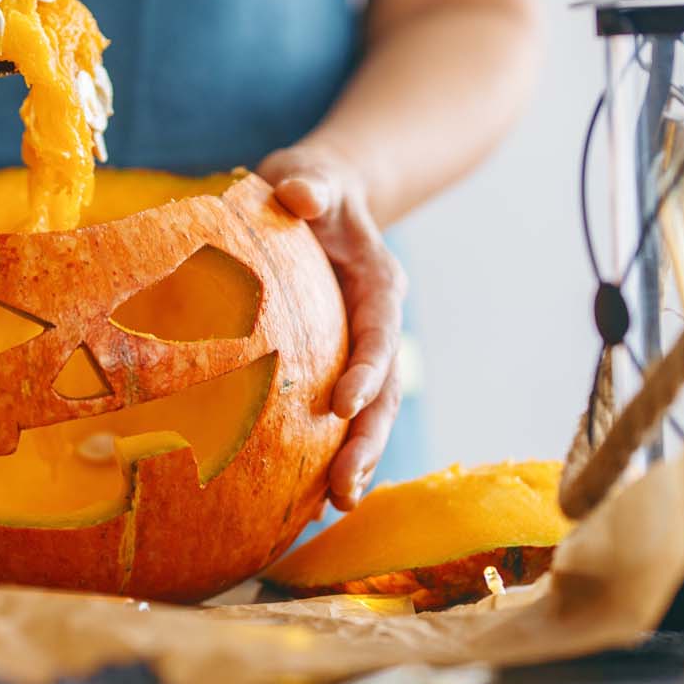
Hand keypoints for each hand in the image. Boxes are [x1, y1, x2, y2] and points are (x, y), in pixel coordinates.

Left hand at [257, 144, 406, 510]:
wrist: (317, 198)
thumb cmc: (309, 185)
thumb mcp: (311, 174)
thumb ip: (310, 183)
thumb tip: (300, 194)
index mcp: (378, 284)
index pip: (379, 330)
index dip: (369, 367)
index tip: (345, 403)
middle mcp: (376, 325)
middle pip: (383, 391)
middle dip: (367, 441)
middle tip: (344, 490)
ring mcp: (358, 352)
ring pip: (367, 415)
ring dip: (353, 460)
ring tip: (332, 509)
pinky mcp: (334, 367)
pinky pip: (336, 417)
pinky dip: (325, 454)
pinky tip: (304, 499)